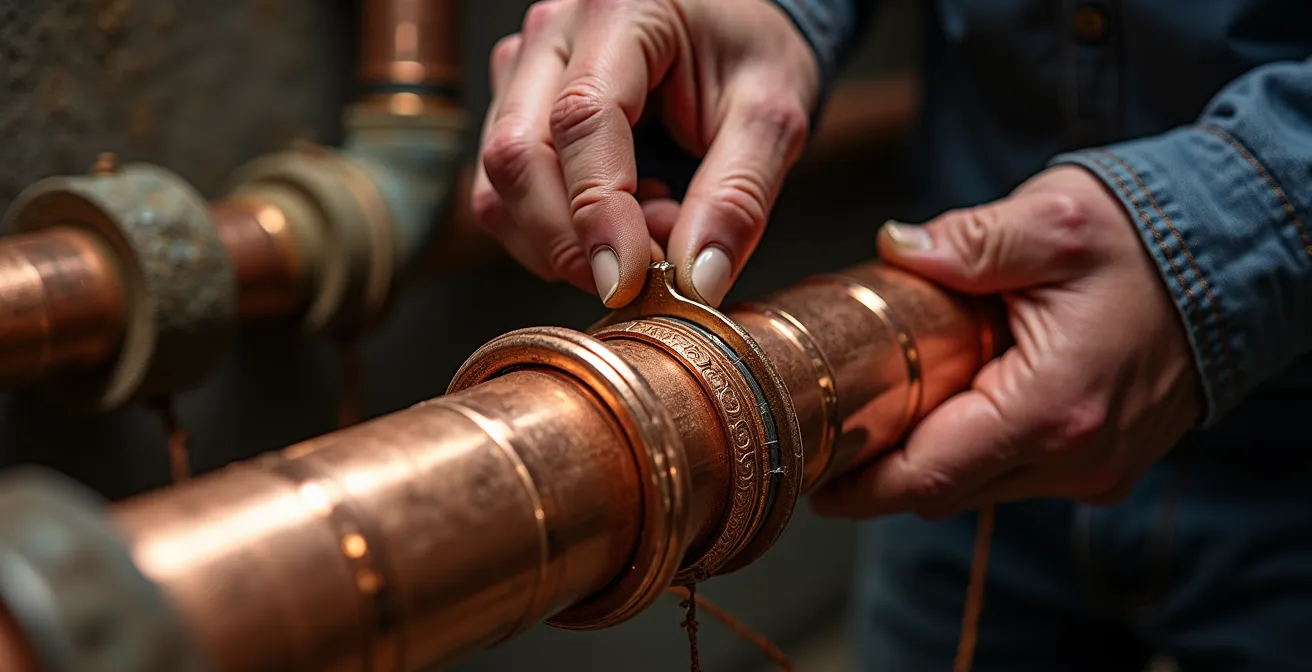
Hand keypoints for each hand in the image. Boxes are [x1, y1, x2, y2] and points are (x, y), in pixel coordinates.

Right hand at [471, 0, 818, 306]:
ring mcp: (520, 72)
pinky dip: (559, 234)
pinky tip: (623, 216)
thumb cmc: (748, 56)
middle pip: (518, 156)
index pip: (581, 119)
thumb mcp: (772, 118)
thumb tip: (698, 282)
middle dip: (573, 242)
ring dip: (567, 242)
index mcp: (619, 11)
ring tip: (653, 222)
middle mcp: (552, 34)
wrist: (731, 33)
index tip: (628, 282)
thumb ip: (738, 196)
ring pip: (499, 186)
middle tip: (650, 273)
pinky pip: (503, 196)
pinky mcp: (511, 112)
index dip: (598, 212)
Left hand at [811, 166, 1205, 518]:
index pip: (929, 477)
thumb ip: (967, 240)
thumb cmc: (1143, 242)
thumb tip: (895, 245)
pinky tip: (948, 401)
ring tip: (884, 404)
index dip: (862, 487)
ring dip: (927, 457)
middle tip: (831, 431)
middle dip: (883, 470)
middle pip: (945, 491)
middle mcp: (1074, 457)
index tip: (813, 477)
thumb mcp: (1051, 222)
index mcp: (1051, 409)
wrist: (1230, 262)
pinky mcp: (1099, 465)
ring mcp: (1092, 469)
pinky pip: (1013, 474)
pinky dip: (971, 449)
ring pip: (977, 487)